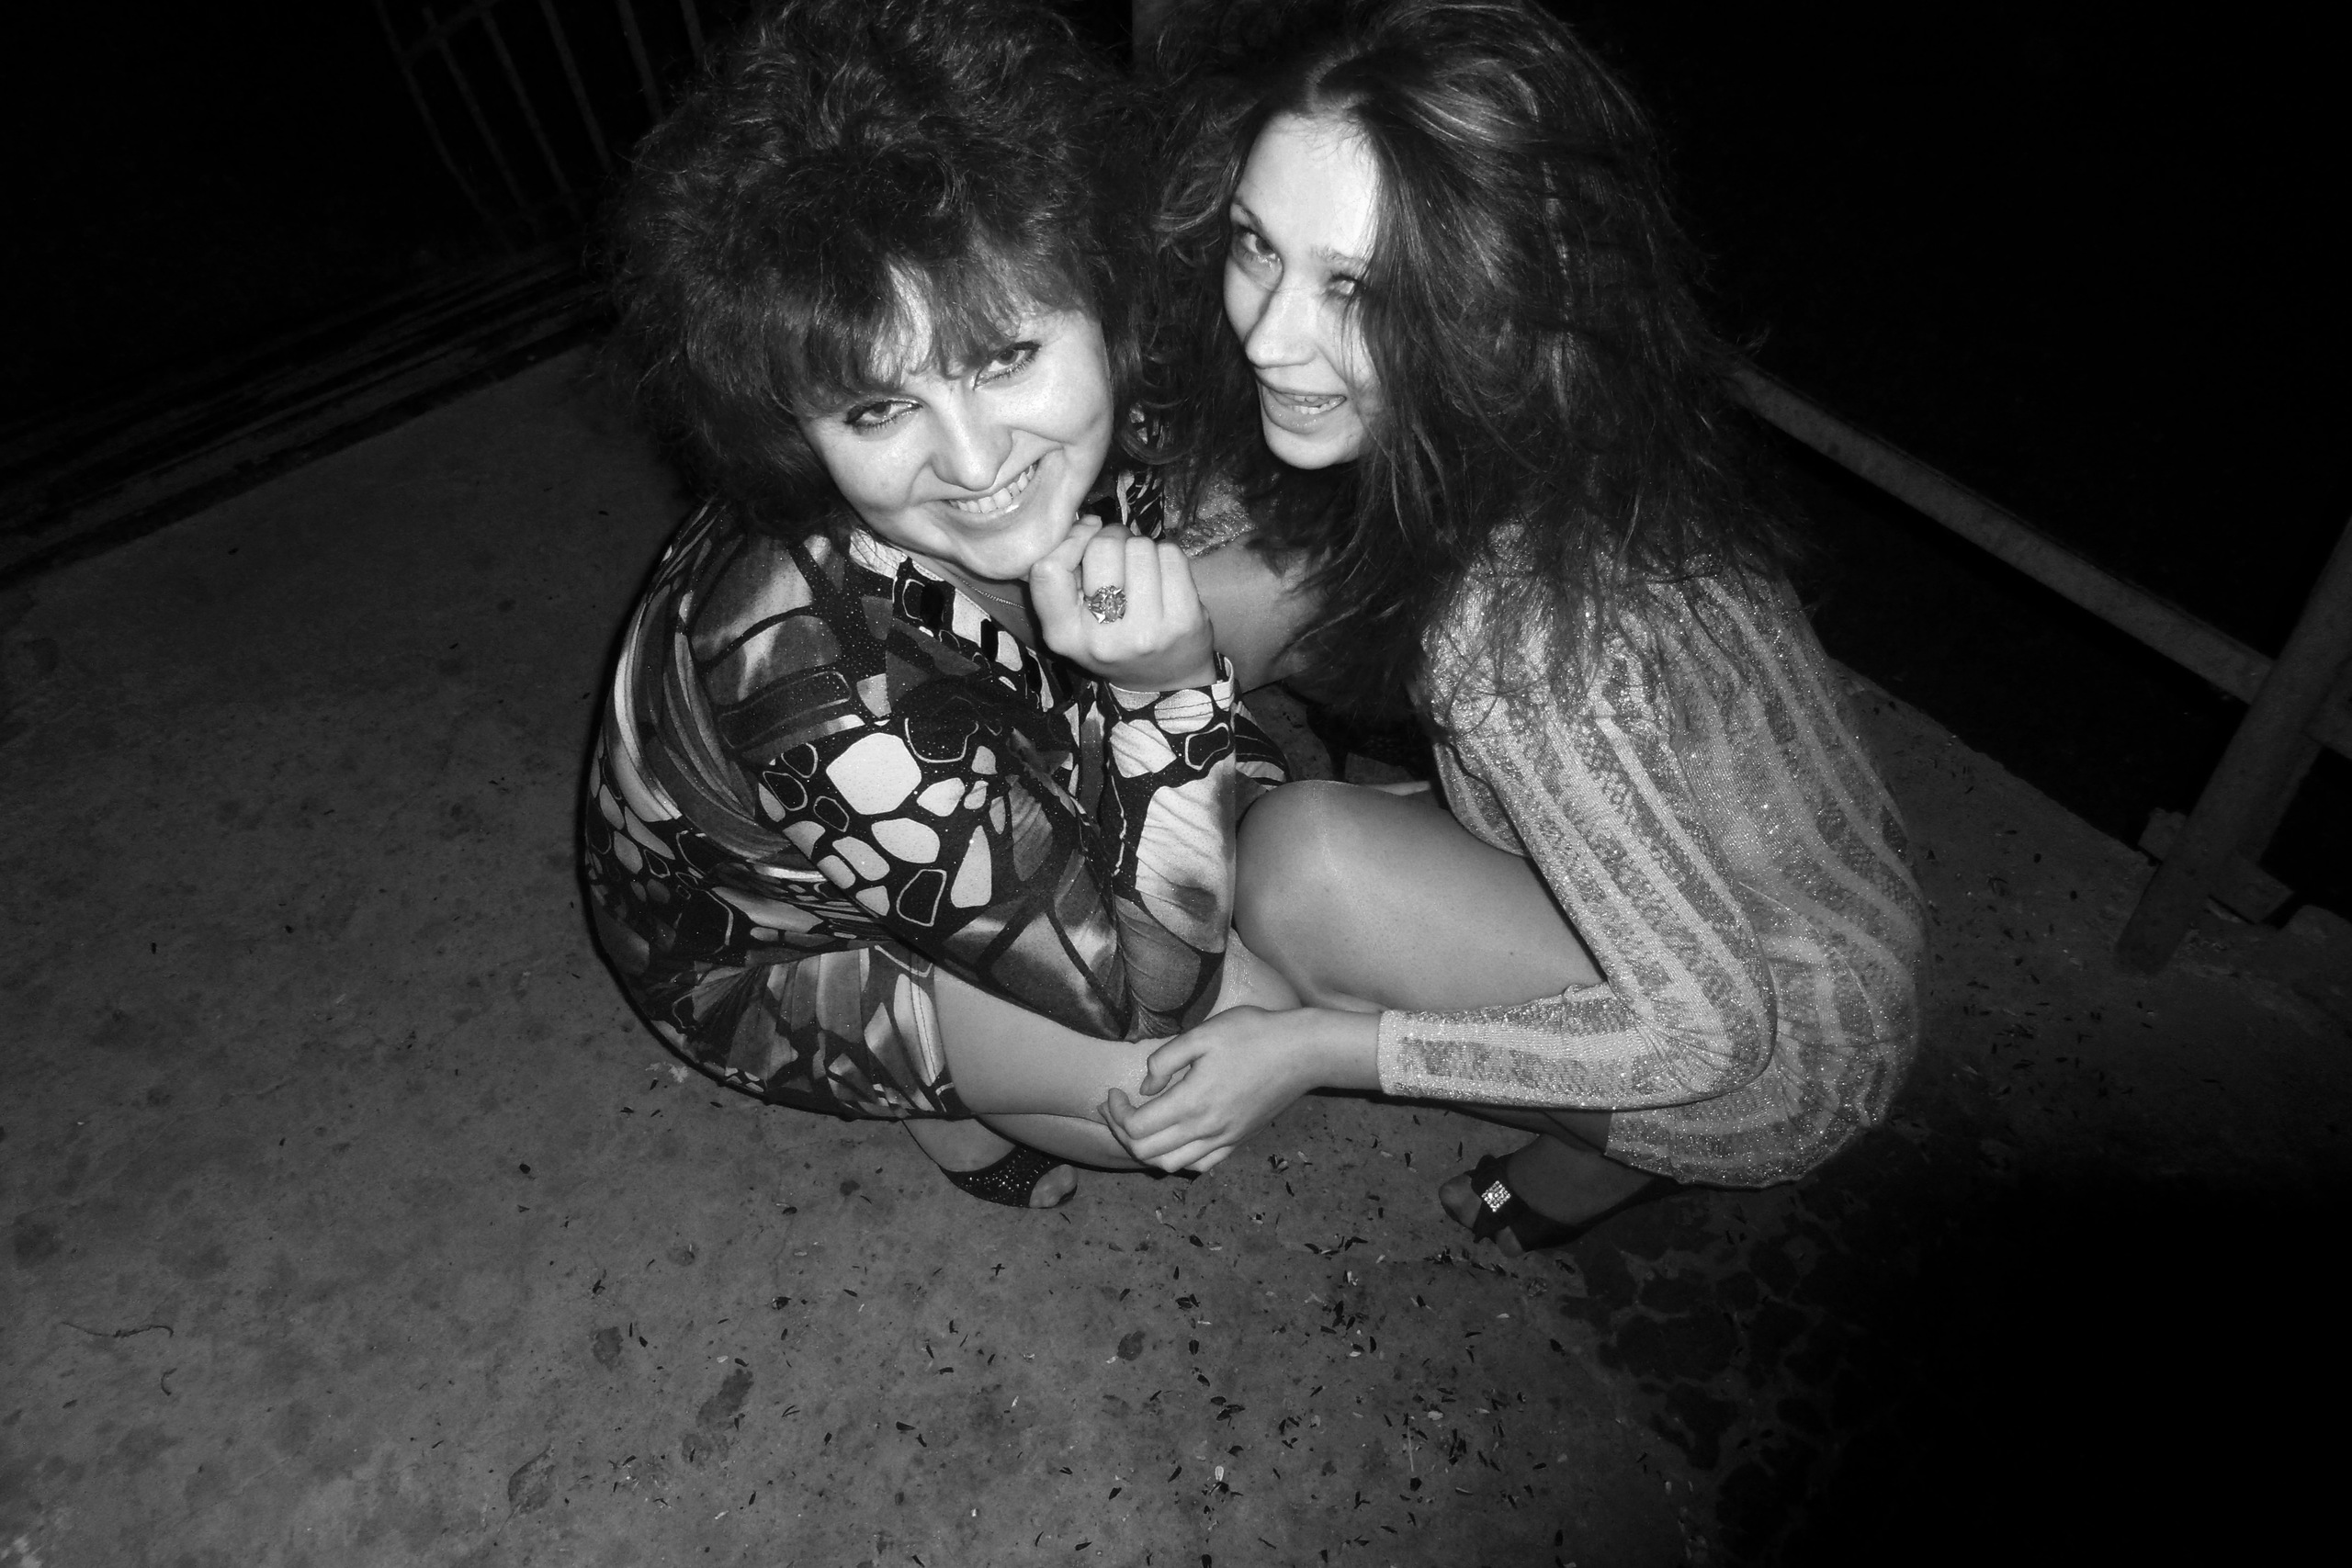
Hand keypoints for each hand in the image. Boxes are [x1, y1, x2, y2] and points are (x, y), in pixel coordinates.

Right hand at [1030, 520, 1217, 690]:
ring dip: (1142, 549)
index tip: (1085, 537)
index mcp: (1063, 636)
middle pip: (1102, 548)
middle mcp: (1102, 639)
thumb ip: (1064, 576)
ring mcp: (1146, 631)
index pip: (1047, 569)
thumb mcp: (1072, 621)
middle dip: (1112, 539)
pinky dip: (1167, 557)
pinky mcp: (1183, 620)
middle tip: (1120, 558)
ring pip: (1140, 546)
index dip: (1070, 540)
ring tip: (1143, 574)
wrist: (1163, 683)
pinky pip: (1171, 554)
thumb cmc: (1112, 640)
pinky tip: (1165, 579)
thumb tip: (1087, 522)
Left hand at [1099, 1006, 1340, 1172]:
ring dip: (1146, 1150)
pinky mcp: (1238, 1140)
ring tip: (1139, 1125)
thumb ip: (1165, 1060)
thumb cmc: (1253, 1034)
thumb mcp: (1202, 1033)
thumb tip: (1145, 1087)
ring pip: (1171, 1165)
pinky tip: (1173, 1138)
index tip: (1113, 1091)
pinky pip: (1200, 1165)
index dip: (1116, 1112)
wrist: (1302, 1052)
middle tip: (1116, 1108)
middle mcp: (1206, 1129)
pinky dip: (1177, 1159)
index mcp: (1192, 1102)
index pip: (1136, 1127)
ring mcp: (1224, 1139)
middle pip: (1146, 1152)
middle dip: (1121, 1132)